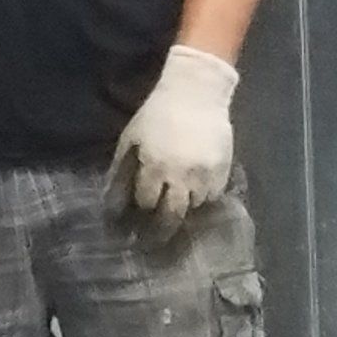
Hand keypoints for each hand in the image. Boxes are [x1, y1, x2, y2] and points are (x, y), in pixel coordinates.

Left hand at [106, 46, 236, 237]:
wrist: (196, 92)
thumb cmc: (157, 114)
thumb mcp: (132, 138)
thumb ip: (123, 170)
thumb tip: (113, 202)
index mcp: (154, 166)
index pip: (146, 202)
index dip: (142, 207)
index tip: (137, 216)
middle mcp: (180, 175)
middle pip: (172, 216)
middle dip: (160, 232)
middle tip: (152, 245)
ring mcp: (205, 174)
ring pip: (193, 206)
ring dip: (183, 208)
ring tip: (175, 207)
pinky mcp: (223, 170)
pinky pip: (212, 195)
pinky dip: (202, 197)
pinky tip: (194, 190)